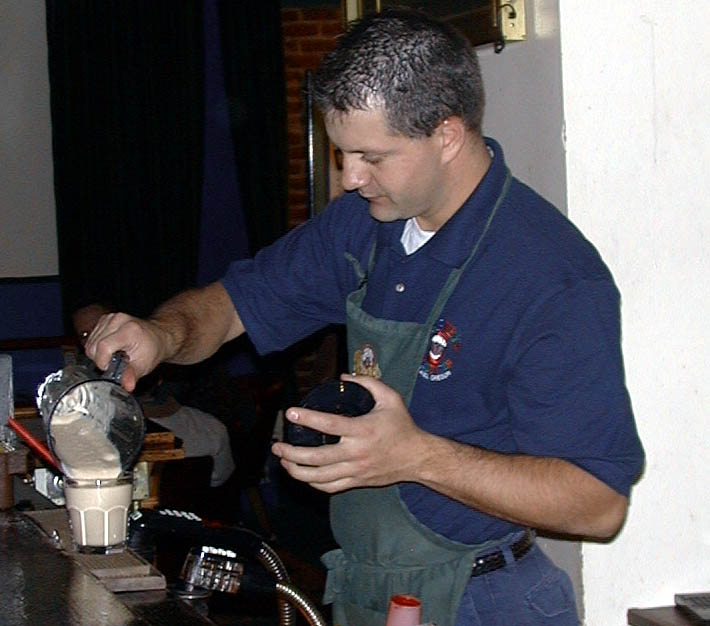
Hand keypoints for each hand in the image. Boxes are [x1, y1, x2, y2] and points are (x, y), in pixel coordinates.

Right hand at [84, 312, 166, 390]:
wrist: (157, 337)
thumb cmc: (152, 349)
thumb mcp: (144, 365)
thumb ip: (132, 375)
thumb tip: (127, 386)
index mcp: (129, 330)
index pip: (103, 347)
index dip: (103, 362)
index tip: (110, 368)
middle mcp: (118, 320)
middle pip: (93, 346)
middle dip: (101, 359)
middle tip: (116, 361)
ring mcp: (110, 318)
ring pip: (90, 343)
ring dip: (98, 353)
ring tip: (115, 354)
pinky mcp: (104, 319)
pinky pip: (91, 338)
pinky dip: (98, 346)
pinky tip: (111, 348)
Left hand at [271, 374, 428, 492]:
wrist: (418, 457)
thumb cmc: (403, 425)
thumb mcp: (390, 398)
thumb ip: (367, 383)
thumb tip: (343, 376)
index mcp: (362, 430)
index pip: (329, 424)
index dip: (307, 419)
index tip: (290, 413)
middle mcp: (356, 453)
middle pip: (317, 457)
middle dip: (292, 453)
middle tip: (277, 445)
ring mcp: (355, 470)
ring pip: (319, 477)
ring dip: (297, 470)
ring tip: (283, 461)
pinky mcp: (357, 481)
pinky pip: (330, 487)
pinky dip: (313, 483)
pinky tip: (303, 474)